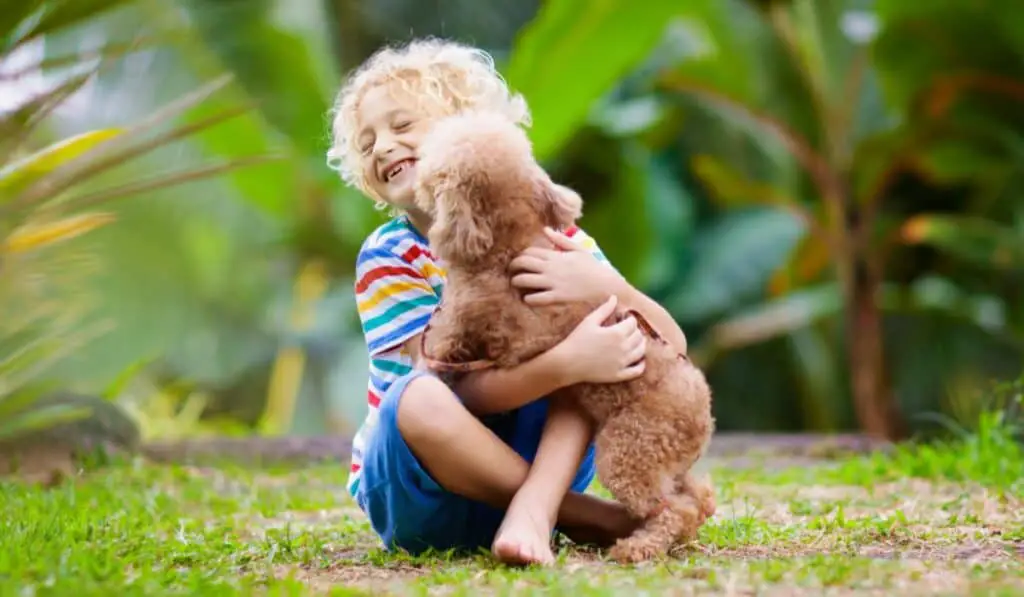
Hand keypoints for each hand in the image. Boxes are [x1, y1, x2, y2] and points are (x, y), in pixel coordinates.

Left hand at [510, 227, 626, 305]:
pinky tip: (528, 299)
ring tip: (516, 285)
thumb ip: (561, 240)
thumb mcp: (579, 250)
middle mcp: (551, 267)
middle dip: (513, 266)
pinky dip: (528, 299)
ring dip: (516, 282)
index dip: (520, 255)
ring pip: (524, 280)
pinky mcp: (556, 297)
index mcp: (556, 255)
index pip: (529, 251)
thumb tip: (545, 230)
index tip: (519, 260)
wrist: (607, 287)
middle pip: (522, 263)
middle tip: (511, 271)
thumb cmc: (594, 269)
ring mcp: (553, 283)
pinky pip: (535, 298)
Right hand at [553, 295, 645, 384]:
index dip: (629, 319)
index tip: (624, 319)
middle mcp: (623, 348)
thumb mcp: (590, 321)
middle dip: (635, 331)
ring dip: (641, 345)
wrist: (567, 363)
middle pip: (638, 336)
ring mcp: (622, 363)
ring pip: (641, 351)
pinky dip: (641, 364)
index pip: (633, 323)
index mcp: (617, 333)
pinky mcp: (619, 375)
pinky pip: (637, 370)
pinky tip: (640, 359)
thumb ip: (604, 309)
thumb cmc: (577, 340)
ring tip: (636, 341)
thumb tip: (614, 297)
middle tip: (629, 330)